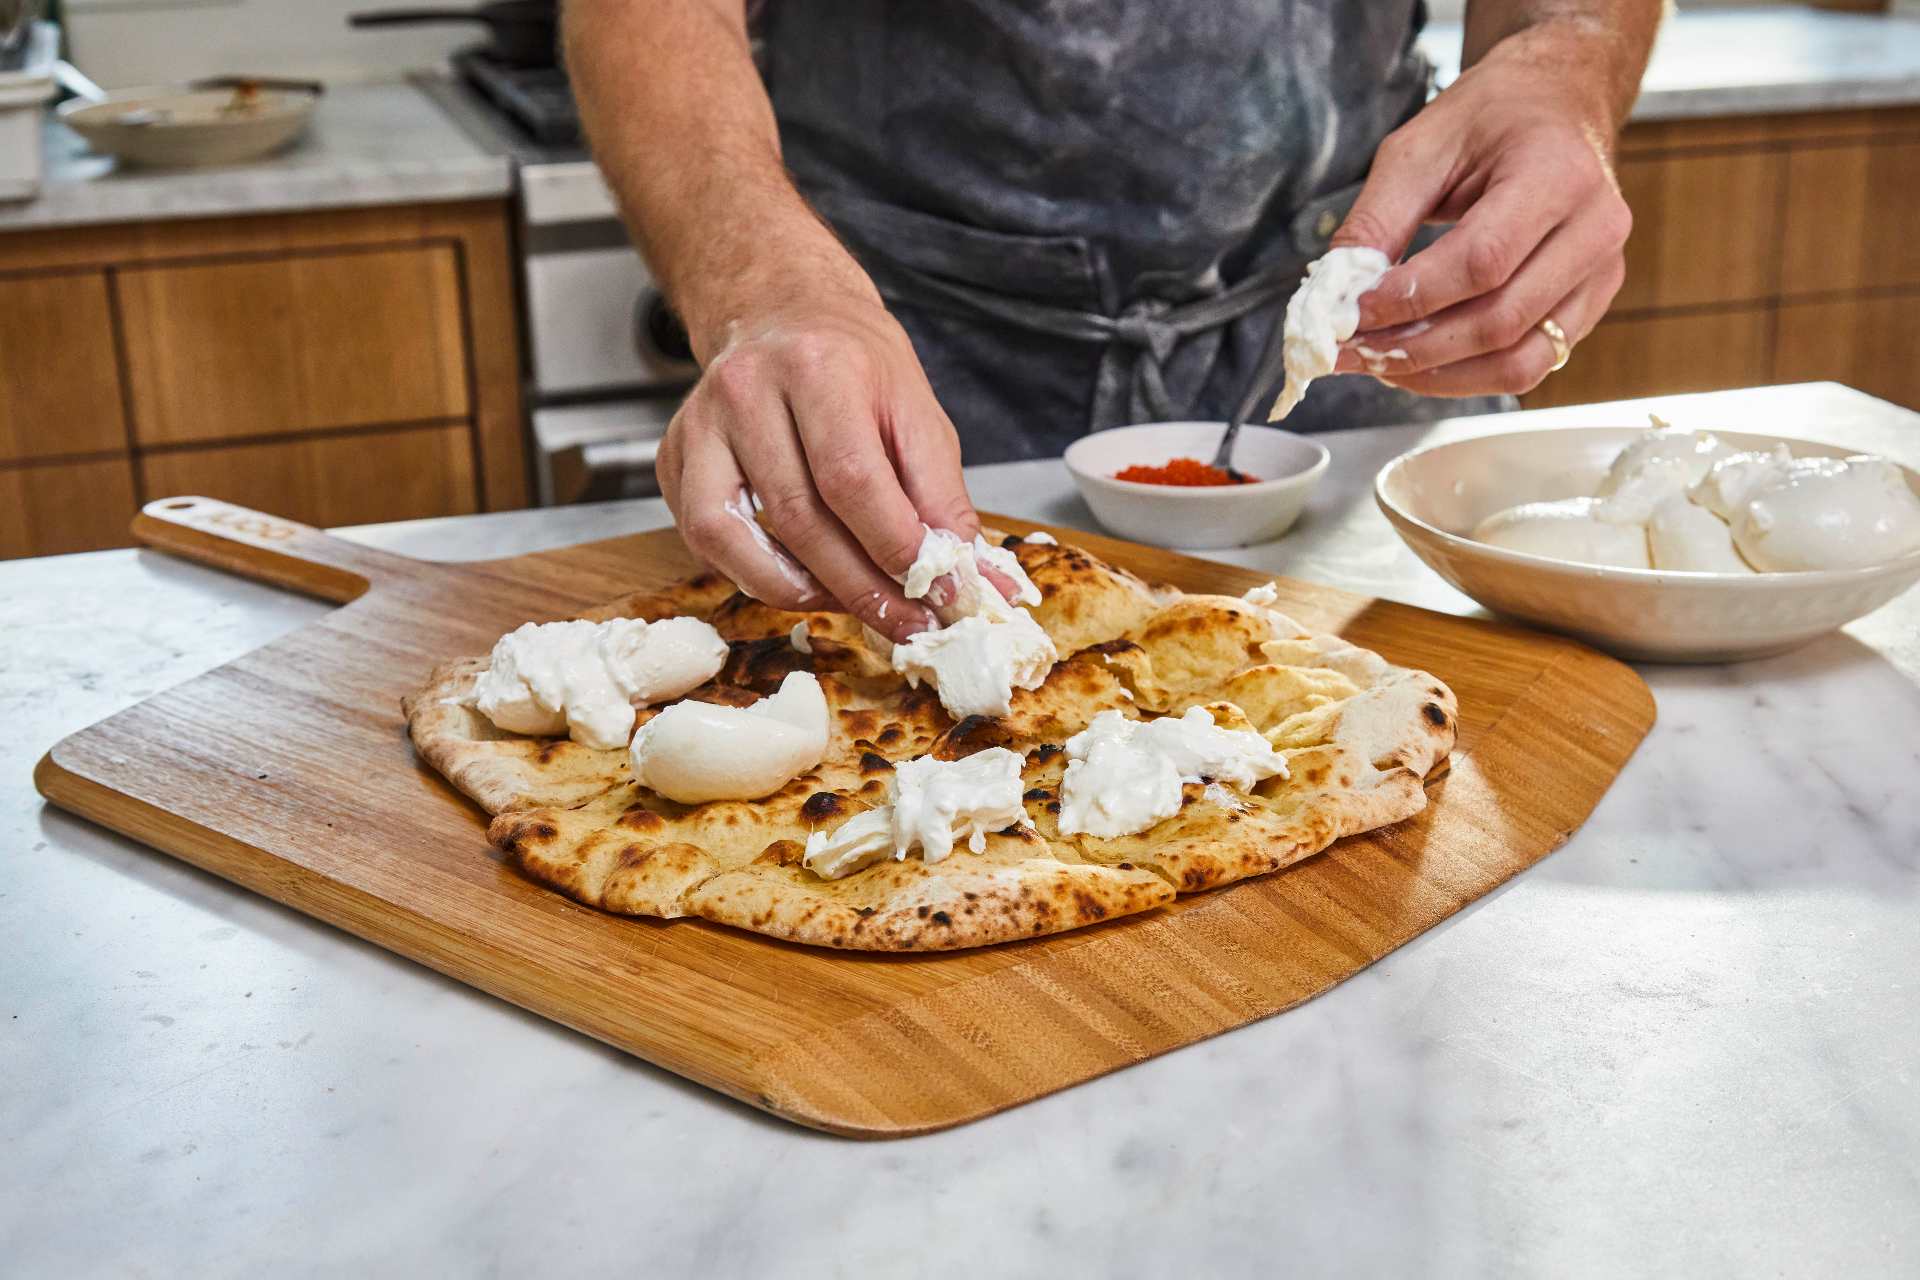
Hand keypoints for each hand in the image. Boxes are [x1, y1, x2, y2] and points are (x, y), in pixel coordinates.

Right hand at [655, 280, 994, 641]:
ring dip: (805, 592)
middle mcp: (746, 390)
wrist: (784, 314)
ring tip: (856, 605)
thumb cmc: (856, 366)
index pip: (852, 479)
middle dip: (860, 587)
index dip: (895, 550)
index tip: (938, 596)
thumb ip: (944, 501)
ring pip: (737, 539)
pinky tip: (803, 580)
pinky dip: (756, 576)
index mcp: (818, 367)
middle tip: (907, 622)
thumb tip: (974, 582)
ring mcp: (699, 425)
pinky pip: (706, 542)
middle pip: (799, 518)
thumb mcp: (918, 415)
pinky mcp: (675, 457)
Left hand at [1330, 23, 1633, 395]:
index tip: (1350, 313)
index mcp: (1557, 173)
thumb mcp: (1420, 146)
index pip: (1481, 263)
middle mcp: (1594, 228)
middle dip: (1413, 348)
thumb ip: (1377, 218)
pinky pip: (1531, 364)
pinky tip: (1420, 363)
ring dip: (1437, 375)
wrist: (1559, 103)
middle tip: (1351, 352)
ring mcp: (1602, 272)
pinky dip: (1468, 376)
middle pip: (1498, 321)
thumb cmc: (1492, 116)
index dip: (1408, 299)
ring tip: (1379, 363)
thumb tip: (1339, 293)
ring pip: (1518, 360)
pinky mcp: (1592, 302)